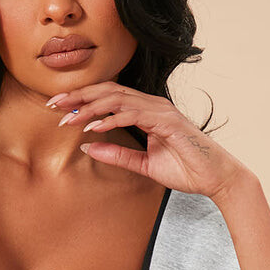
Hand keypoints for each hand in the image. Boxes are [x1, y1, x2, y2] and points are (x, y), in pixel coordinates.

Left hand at [47, 81, 253, 201]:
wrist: (216, 178)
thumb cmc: (186, 169)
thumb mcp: (144, 165)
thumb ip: (118, 154)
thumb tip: (88, 146)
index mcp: (146, 111)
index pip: (108, 99)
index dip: (81, 100)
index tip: (58, 108)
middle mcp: (152, 105)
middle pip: (108, 91)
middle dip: (79, 96)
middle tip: (53, 104)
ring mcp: (160, 110)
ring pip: (118, 99)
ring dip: (90, 107)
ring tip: (68, 117)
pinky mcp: (168, 121)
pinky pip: (134, 114)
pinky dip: (112, 118)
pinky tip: (94, 125)